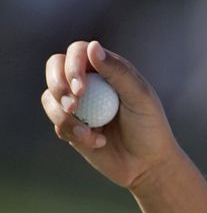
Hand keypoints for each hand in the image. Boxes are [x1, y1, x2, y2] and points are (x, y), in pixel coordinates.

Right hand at [42, 40, 183, 190]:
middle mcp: (89, 83)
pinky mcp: (71, 127)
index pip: (78, 52)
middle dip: (57, 85)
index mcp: (107, 70)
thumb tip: (93, 47)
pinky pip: (57, 123)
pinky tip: (99, 143)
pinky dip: (74, 133)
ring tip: (89, 133)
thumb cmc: (150, 128)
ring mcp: (78, 105)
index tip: (80, 88)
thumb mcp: (140, 99)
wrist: (149, 166)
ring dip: (64, 116)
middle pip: (54, 68)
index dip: (72, 66)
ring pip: (50, 98)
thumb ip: (119, 73)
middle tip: (73, 105)